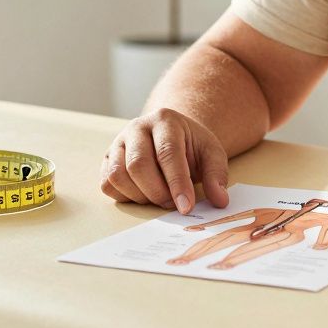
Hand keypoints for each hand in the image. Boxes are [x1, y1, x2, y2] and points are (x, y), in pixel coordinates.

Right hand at [99, 107, 230, 213]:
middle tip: (174, 204)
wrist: (172, 137)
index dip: (177, 183)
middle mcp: (137, 127)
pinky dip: (125, 196)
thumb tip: (220, 201)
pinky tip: (144, 194)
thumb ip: (217, 175)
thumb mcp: (211, 154)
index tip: (186, 207)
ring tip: (159, 197)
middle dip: (157, 192)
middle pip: (137, 164)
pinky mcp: (108, 159)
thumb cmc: (191, 147)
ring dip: (140, 196)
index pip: (167, 153)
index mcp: (165, 120)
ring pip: (118, 175)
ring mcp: (118, 142)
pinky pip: (107, 184)